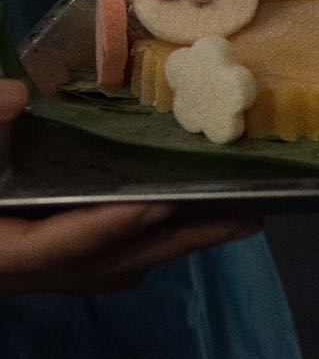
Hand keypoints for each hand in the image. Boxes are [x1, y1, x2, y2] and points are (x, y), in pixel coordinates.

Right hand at [0, 79, 261, 295]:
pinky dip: (146, 241)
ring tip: (236, 216)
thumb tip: (16, 94)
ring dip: (173, 243)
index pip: (48, 249)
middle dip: (175, 241)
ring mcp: (27, 272)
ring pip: (110, 268)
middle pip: (102, 265)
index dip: (102, 230)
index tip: (156, 207)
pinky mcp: (38, 261)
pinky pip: (102, 263)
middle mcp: (12, 271)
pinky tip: (181, 217)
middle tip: (246, 215)